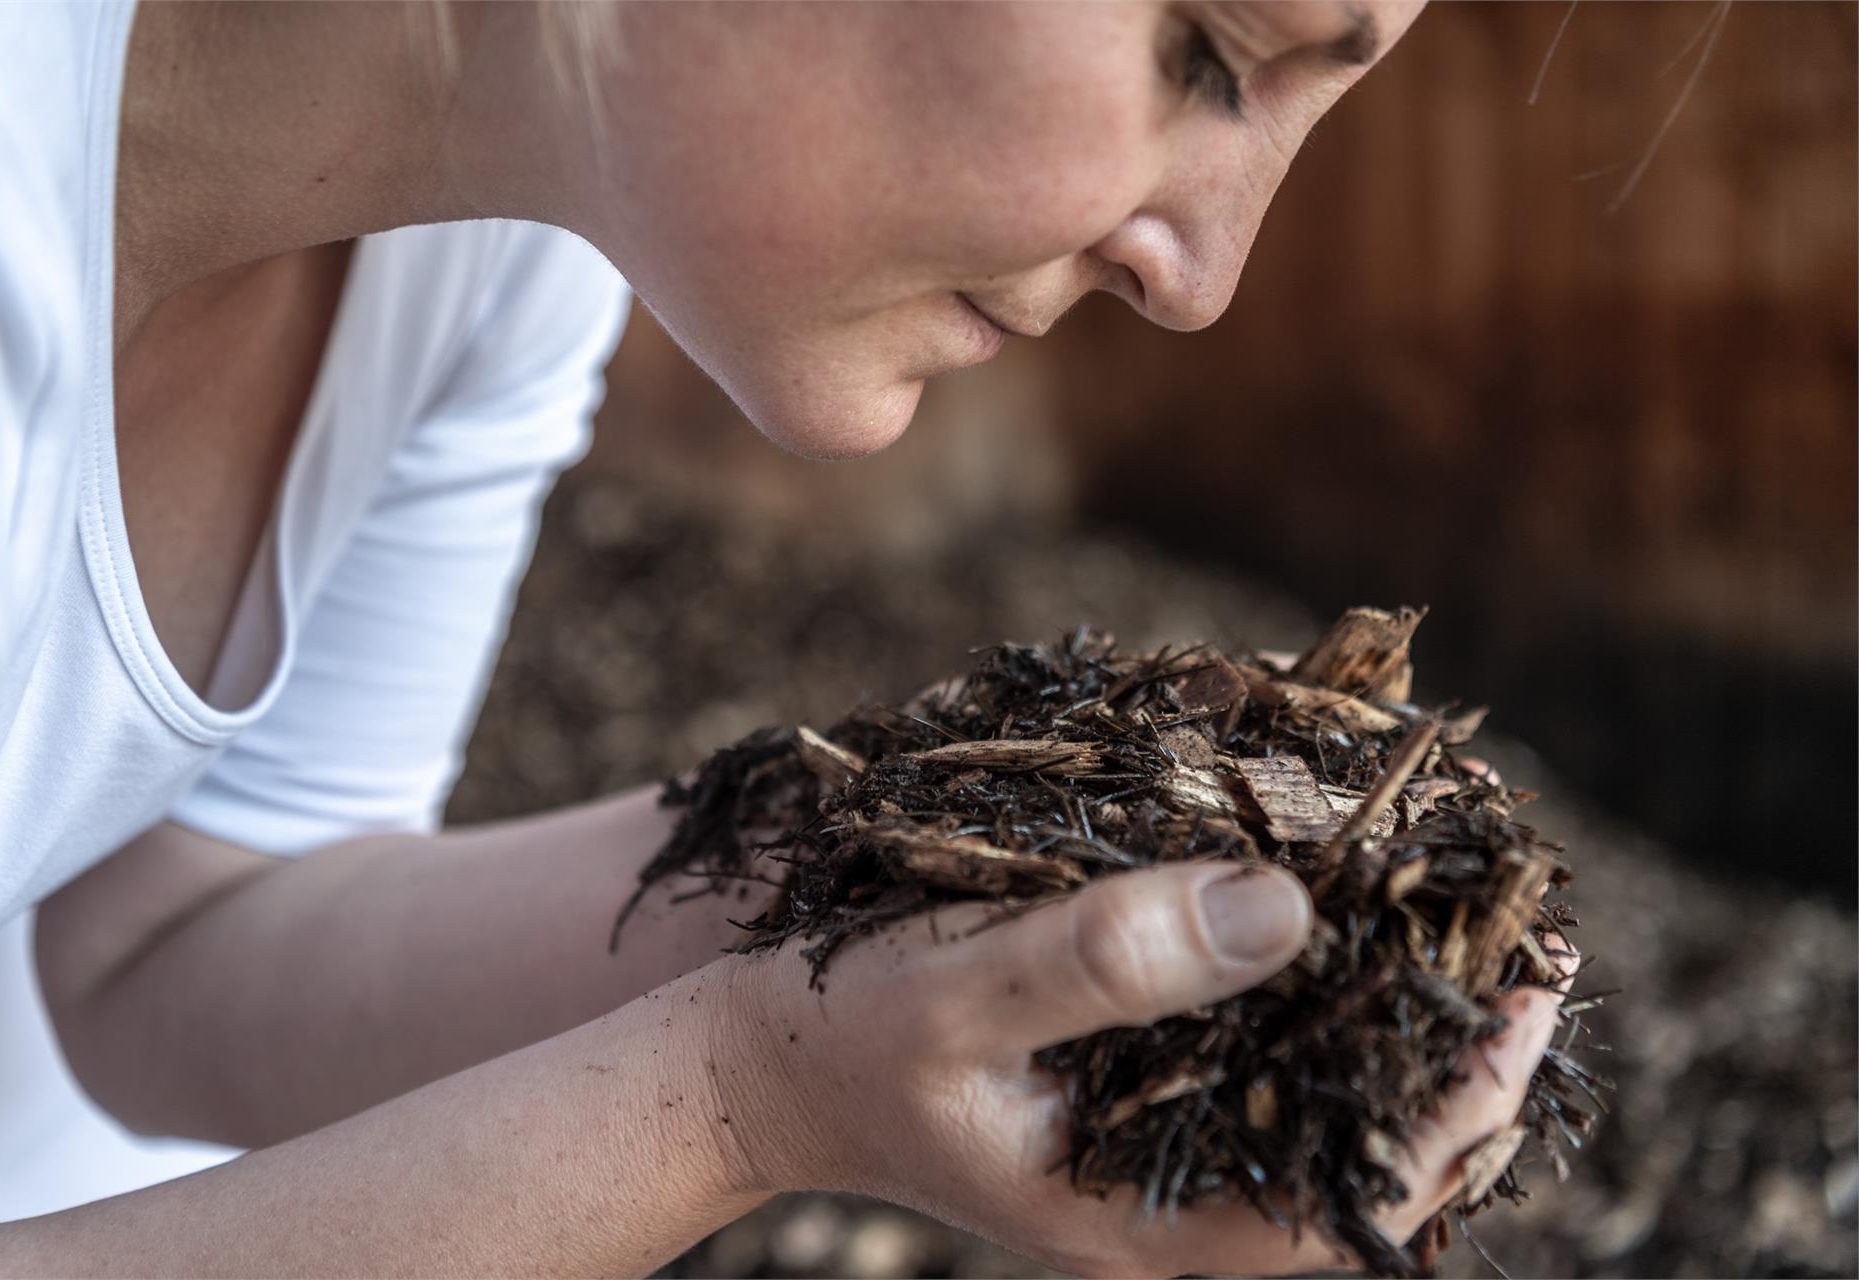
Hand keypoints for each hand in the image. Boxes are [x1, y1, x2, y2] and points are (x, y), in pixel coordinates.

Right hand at [715, 861, 1567, 1276]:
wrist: (750, 1065)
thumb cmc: (842, 1036)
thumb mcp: (964, 991)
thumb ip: (1108, 960)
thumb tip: (1288, 908)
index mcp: (1141, 1223)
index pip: (1358, 1209)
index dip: (1463, 1106)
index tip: (1528, 990)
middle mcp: (1163, 1203)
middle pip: (1361, 1162)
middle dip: (1452, 1059)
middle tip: (1515, 934)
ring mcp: (1145, 1150)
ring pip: (1317, 1106)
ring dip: (1391, 1018)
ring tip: (1451, 912)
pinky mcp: (1123, 1092)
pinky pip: (1256, 1057)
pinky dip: (1312, 991)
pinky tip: (1329, 909)